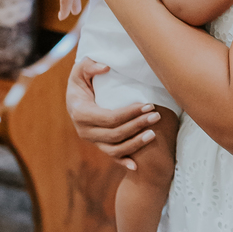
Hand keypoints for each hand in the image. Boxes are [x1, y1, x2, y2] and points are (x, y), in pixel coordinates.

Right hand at [65, 56, 159, 170]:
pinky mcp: (99, 145)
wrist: (75, 97)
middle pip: (115, 134)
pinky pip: (112, 156)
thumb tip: (105, 67)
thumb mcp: (81, 69)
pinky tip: (137, 166)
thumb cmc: (82, 80)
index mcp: (81, 113)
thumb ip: (90, 65)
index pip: (110, 118)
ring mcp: (92, 140)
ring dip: (135, 144)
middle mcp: (84, 131)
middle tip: (157, 116)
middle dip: (138, 126)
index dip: (131, 114)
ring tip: (154, 134)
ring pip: (115, 149)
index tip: (148, 105)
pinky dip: (124, 162)